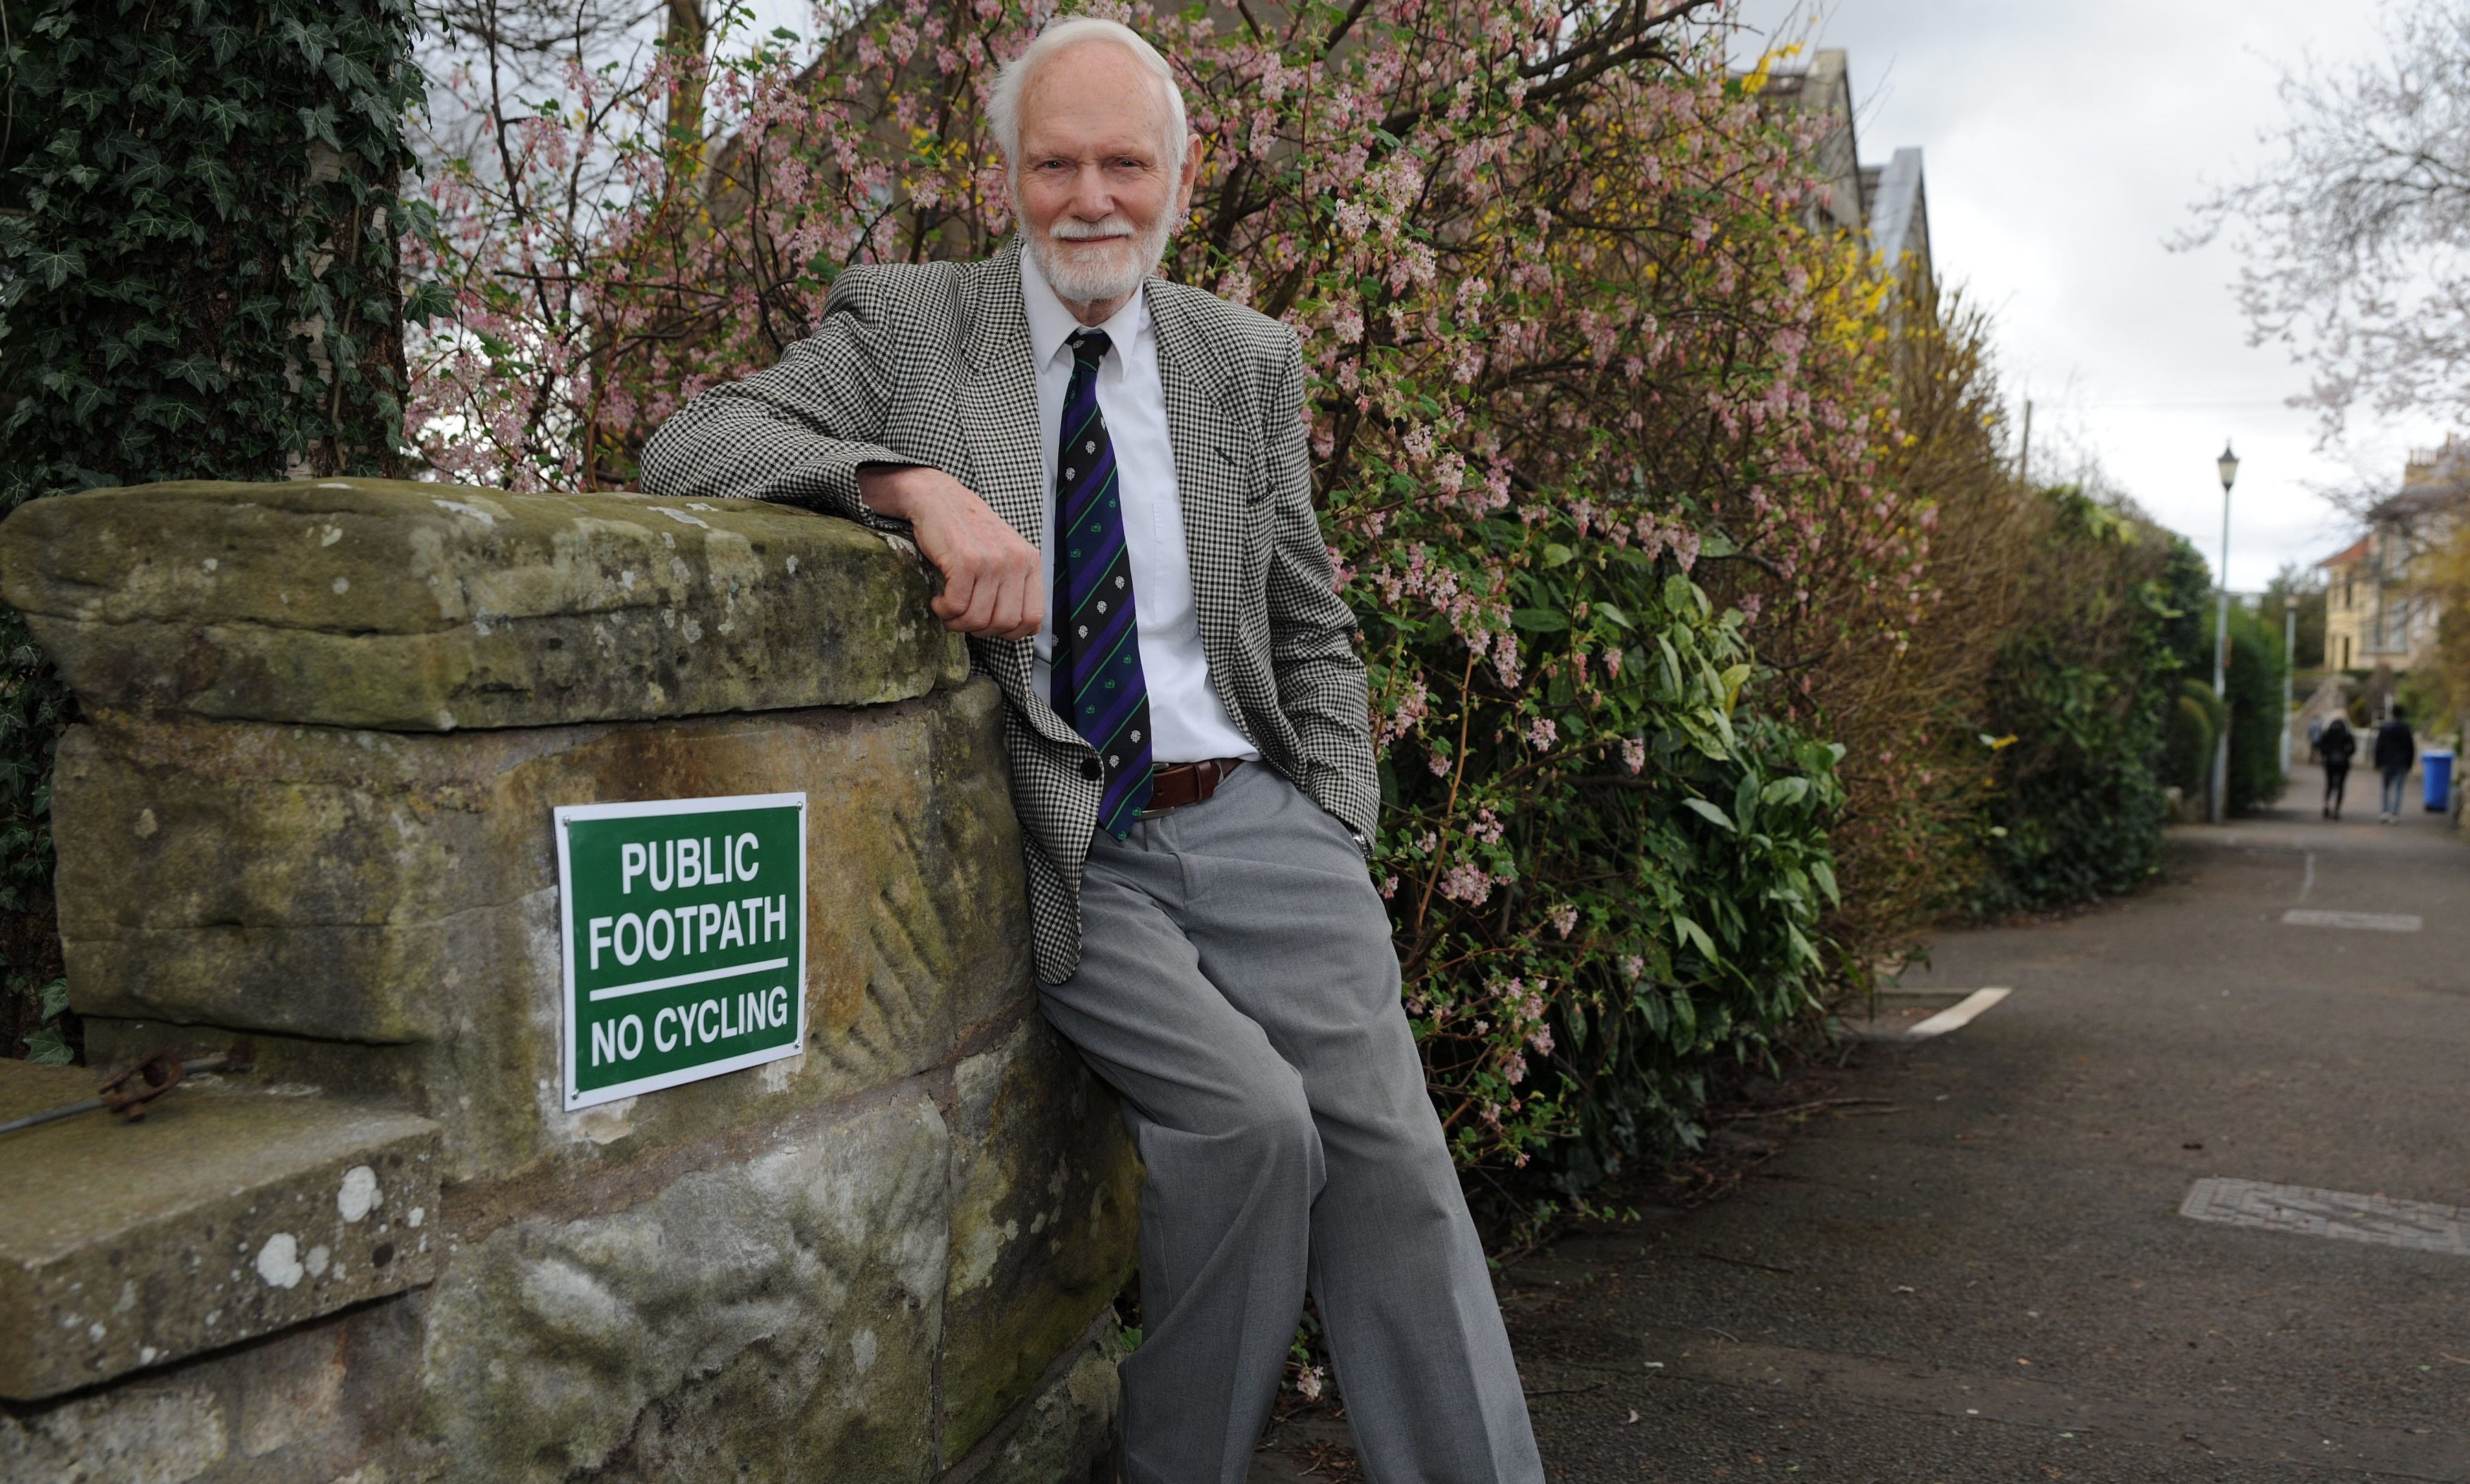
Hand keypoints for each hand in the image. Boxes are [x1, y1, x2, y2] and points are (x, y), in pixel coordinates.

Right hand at [859, 465, 1043, 639]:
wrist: (937, 498)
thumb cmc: (967, 531)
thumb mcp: (1004, 553)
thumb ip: (1017, 585)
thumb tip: (1026, 629)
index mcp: (1030, 561)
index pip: (1032, 618)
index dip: (1010, 633)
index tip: (989, 626)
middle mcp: (1016, 561)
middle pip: (1004, 624)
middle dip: (979, 630)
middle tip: (962, 617)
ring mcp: (992, 561)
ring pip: (978, 619)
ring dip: (957, 622)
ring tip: (947, 608)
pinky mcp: (965, 562)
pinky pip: (956, 607)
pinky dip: (943, 610)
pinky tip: (938, 599)